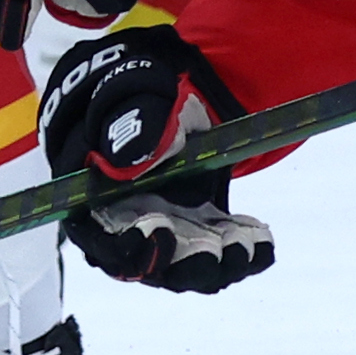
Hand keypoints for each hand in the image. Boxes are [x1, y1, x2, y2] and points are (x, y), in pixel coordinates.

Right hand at [39, 26, 277, 292]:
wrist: (171, 90)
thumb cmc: (137, 92)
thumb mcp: (133, 98)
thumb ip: (129, 127)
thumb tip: (127, 161)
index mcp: (92, 193)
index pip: (96, 234)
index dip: (122, 246)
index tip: (156, 234)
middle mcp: (124, 221)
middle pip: (146, 261)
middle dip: (183, 262)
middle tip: (216, 252)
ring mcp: (164, 227)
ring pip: (184, 263)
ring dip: (217, 264)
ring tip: (250, 246)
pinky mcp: (197, 227)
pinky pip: (217, 251)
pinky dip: (241, 252)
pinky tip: (263, 243)